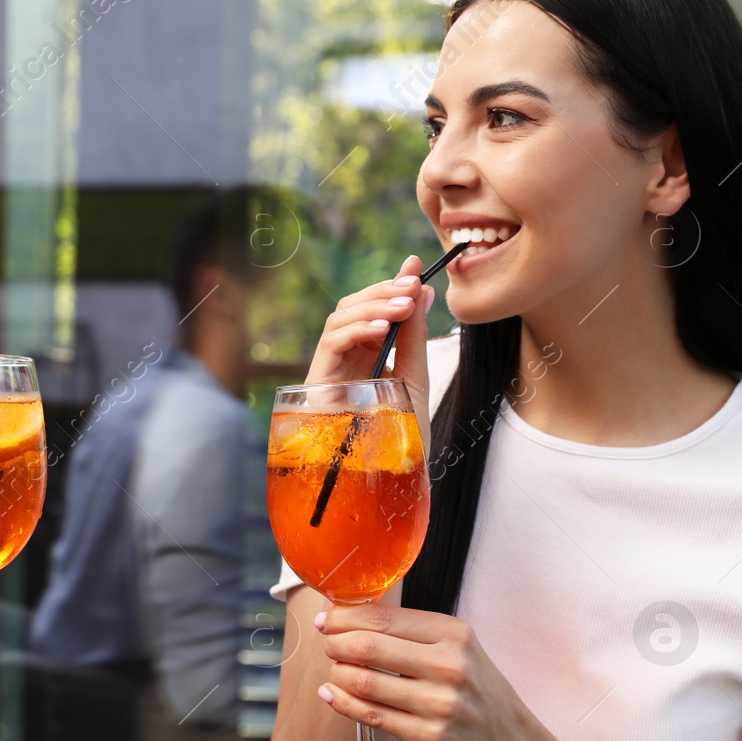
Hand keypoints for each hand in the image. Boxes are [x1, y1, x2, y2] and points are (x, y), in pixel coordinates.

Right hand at [307, 257, 434, 443]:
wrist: (388, 474)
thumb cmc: (399, 433)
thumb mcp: (413, 374)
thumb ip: (415, 334)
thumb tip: (423, 291)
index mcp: (366, 354)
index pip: (373, 309)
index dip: (390, 285)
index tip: (416, 267)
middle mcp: (344, 358)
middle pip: (352, 307)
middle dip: (382, 291)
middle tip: (411, 284)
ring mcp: (329, 369)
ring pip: (338, 318)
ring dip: (372, 306)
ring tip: (403, 305)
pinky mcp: (317, 383)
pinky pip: (331, 342)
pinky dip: (356, 329)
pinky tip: (383, 328)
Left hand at [313, 601, 539, 740]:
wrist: (505, 739)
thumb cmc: (470, 685)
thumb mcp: (454, 645)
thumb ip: (408, 630)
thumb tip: (346, 616)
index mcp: (452, 633)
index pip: (382, 617)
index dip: (344, 617)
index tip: (326, 620)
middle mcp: (448, 665)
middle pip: (368, 647)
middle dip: (335, 644)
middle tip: (328, 646)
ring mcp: (437, 703)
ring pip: (363, 682)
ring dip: (337, 674)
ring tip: (335, 671)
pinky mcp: (426, 735)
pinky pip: (369, 715)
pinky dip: (342, 702)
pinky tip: (332, 694)